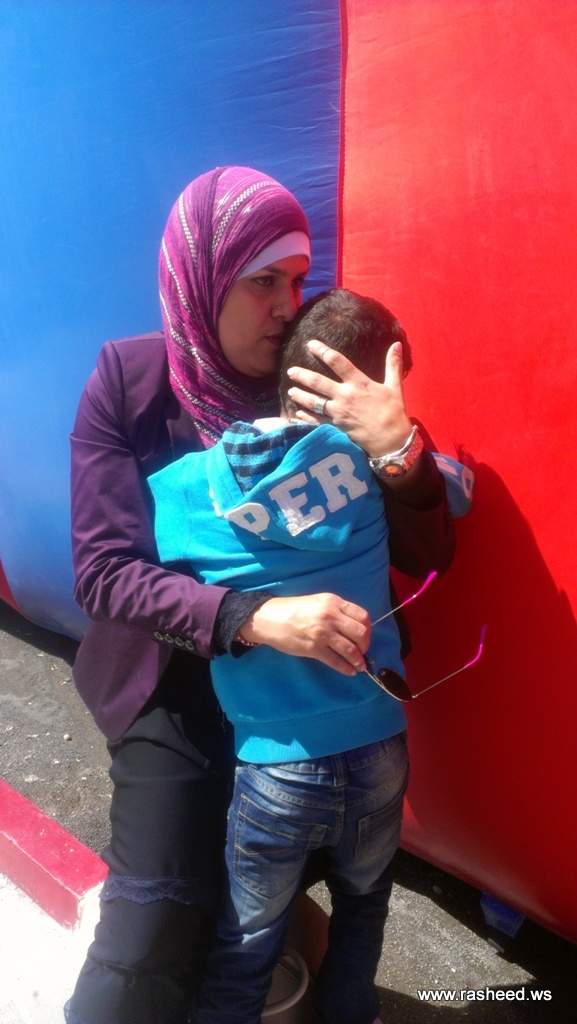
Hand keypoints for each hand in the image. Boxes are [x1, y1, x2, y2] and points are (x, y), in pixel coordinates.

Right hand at [238, 593, 370, 675]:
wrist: (270, 618)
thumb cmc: (294, 609)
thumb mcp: (319, 601)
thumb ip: (337, 611)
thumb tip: (354, 627)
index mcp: (333, 602)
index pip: (362, 616)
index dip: (368, 629)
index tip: (365, 636)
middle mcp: (330, 616)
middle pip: (361, 633)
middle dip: (365, 645)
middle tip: (363, 651)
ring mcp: (322, 633)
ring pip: (350, 650)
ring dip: (359, 660)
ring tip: (360, 665)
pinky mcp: (313, 649)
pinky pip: (336, 661)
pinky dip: (346, 668)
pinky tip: (349, 671)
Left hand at [286, 339, 413, 459]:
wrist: (391, 440)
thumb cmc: (393, 412)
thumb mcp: (395, 386)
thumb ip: (393, 364)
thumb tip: (397, 344)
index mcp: (358, 383)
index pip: (337, 362)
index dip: (323, 351)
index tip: (311, 345)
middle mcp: (344, 396)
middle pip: (318, 382)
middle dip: (302, 375)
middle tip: (291, 371)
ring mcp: (338, 412)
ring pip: (313, 402)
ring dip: (300, 395)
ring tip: (290, 391)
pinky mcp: (336, 427)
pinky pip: (316, 421)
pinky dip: (305, 417)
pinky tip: (297, 413)